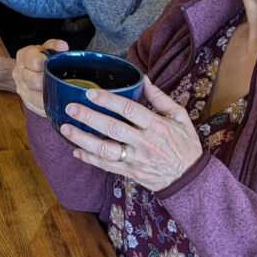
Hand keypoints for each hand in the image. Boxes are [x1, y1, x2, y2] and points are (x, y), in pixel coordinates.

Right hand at [13, 39, 68, 115]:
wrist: (34, 71)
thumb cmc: (45, 59)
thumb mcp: (48, 48)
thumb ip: (55, 45)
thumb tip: (62, 47)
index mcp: (24, 57)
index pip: (34, 61)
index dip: (46, 63)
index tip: (55, 63)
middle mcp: (19, 73)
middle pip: (34, 80)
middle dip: (49, 81)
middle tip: (60, 80)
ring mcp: (22, 90)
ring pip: (36, 98)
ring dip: (50, 95)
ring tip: (60, 92)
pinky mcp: (28, 103)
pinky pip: (39, 108)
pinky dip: (49, 106)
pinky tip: (56, 101)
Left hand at [60, 77, 202, 191]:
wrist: (190, 178)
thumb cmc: (185, 144)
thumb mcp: (179, 117)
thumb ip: (160, 98)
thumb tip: (144, 78)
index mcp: (157, 126)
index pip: (130, 110)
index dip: (109, 101)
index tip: (91, 93)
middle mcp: (144, 143)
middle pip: (112, 129)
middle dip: (89, 117)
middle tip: (71, 108)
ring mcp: (136, 160)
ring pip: (105, 150)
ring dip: (83, 139)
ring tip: (65, 129)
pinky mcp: (131, 173)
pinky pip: (107, 166)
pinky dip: (89, 159)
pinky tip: (75, 150)